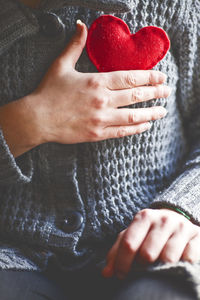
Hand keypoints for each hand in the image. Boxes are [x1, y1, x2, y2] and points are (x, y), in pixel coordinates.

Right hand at [31, 20, 170, 144]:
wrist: (37, 118)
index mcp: (97, 81)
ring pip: (133, 115)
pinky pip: (122, 131)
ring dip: (151, 113)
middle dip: (155, 93)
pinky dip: (136, 129)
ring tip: (162, 111)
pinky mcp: (97, 134)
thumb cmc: (48, 91)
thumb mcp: (61, 65)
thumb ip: (75, 45)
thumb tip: (81, 25)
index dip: (150, 77)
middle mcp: (103, 100)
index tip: (161, 78)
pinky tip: (146, 125)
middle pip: (137, 95)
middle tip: (167, 92)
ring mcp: (101, 119)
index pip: (131, 77)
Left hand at [102, 208, 199, 279]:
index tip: (120, 275)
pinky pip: (187, 259)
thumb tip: (106, 273)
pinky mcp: (196, 236)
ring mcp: (181, 227)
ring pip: (167, 258)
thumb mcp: (132, 235)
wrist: (177, 218)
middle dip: (142, 266)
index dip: (122, 263)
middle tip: (143, 268)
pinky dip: (180, 266)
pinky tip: (176, 263)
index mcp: (144, 217)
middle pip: (147, 253)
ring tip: (158, 265)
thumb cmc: (149, 231)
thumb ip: (117, 251)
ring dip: (161, 268)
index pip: (129, 243)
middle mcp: (163, 219)